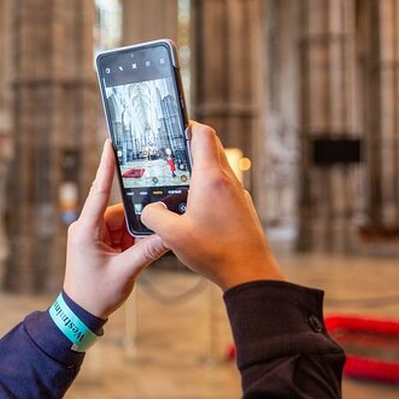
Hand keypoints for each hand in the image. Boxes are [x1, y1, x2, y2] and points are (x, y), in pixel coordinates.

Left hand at [62, 140, 168, 318]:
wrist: (80, 312)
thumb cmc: (95, 293)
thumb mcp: (126, 271)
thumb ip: (148, 251)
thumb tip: (170, 233)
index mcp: (86, 229)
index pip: (98, 190)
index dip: (106, 166)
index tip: (109, 143)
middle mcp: (88, 227)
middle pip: (120, 209)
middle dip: (139, 217)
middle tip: (158, 218)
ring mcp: (94, 234)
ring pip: (125, 222)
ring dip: (138, 233)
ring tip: (147, 246)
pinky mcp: (101, 242)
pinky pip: (123, 233)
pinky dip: (135, 240)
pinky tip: (146, 246)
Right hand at [140, 122, 284, 290]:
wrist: (250, 272)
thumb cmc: (215, 252)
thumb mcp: (172, 235)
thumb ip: (153, 217)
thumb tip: (148, 209)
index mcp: (210, 179)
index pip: (202, 134)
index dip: (187, 126)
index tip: (173, 128)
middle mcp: (227, 181)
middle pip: (211, 147)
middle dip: (190, 145)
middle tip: (171, 154)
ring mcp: (238, 194)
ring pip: (218, 168)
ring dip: (199, 168)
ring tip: (178, 183)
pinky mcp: (242, 208)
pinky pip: (223, 187)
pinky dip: (208, 187)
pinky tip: (195, 207)